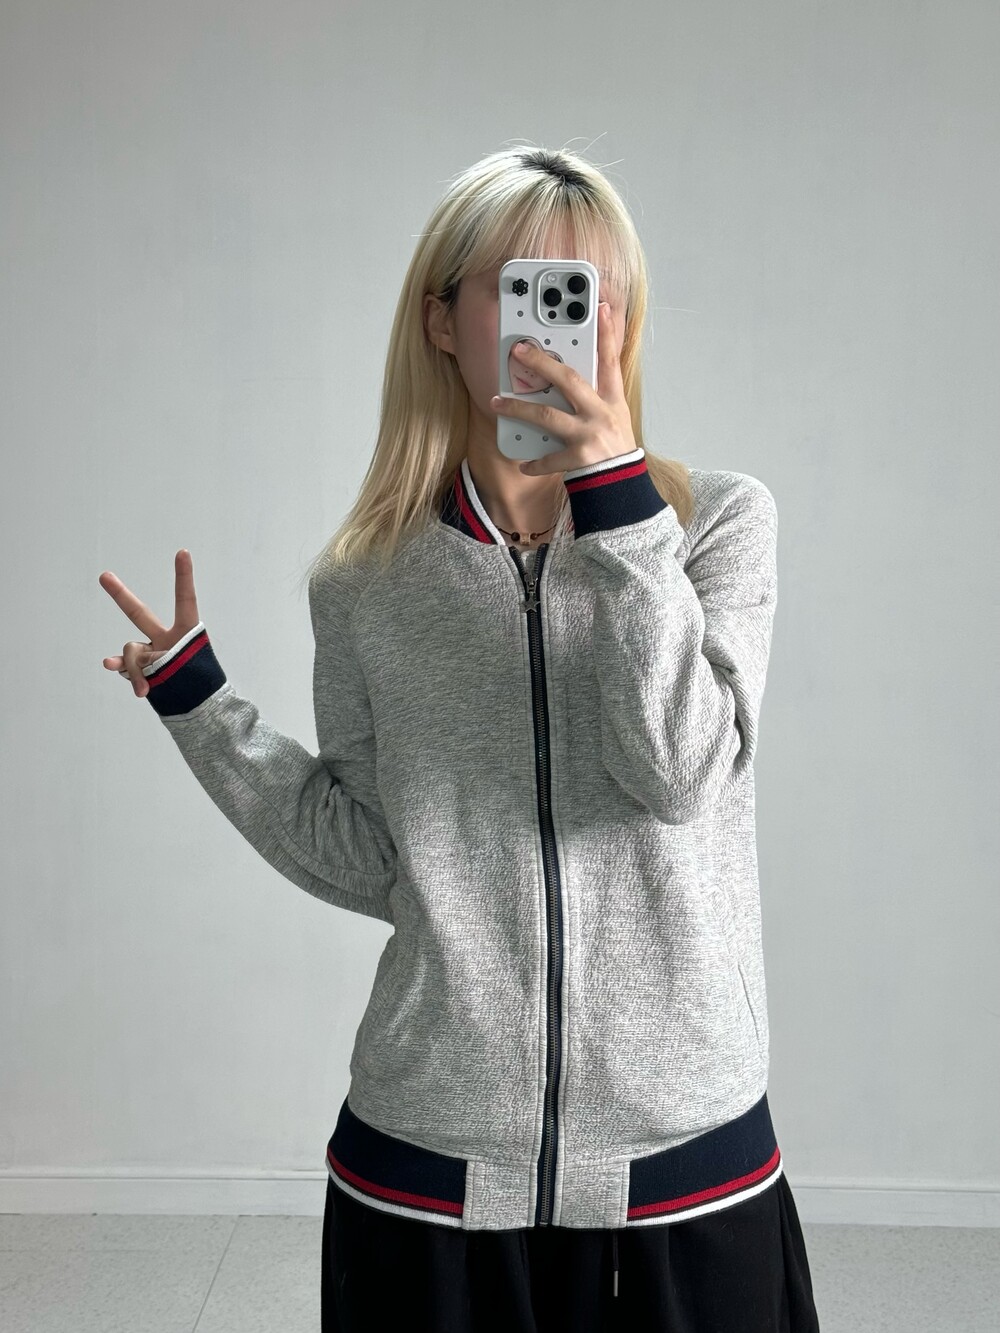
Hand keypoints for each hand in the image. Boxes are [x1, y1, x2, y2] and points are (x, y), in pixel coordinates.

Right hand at [99, 549, 200, 697]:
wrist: (198, 707)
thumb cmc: (196, 684)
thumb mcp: (178, 670)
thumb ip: (148, 663)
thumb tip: (118, 663)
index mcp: (187, 631)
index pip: (185, 599)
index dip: (183, 576)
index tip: (183, 551)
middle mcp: (166, 637)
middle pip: (138, 614)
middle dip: (120, 595)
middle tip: (104, 576)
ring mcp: (151, 652)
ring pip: (132, 652)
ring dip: (138, 670)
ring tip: (146, 688)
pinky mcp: (141, 669)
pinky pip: (126, 666)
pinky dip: (124, 671)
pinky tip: (110, 666)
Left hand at [490, 301, 636, 475]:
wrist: (622, 486)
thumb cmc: (614, 450)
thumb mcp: (613, 418)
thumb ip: (593, 398)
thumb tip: (562, 379)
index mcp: (612, 400)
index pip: (610, 360)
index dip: (606, 333)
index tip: (599, 307)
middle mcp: (601, 413)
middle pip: (569, 380)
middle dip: (541, 363)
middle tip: (518, 351)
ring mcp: (589, 435)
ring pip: (547, 416)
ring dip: (518, 409)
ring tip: (497, 404)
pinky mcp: (580, 459)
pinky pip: (548, 458)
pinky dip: (534, 461)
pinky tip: (523, 462)